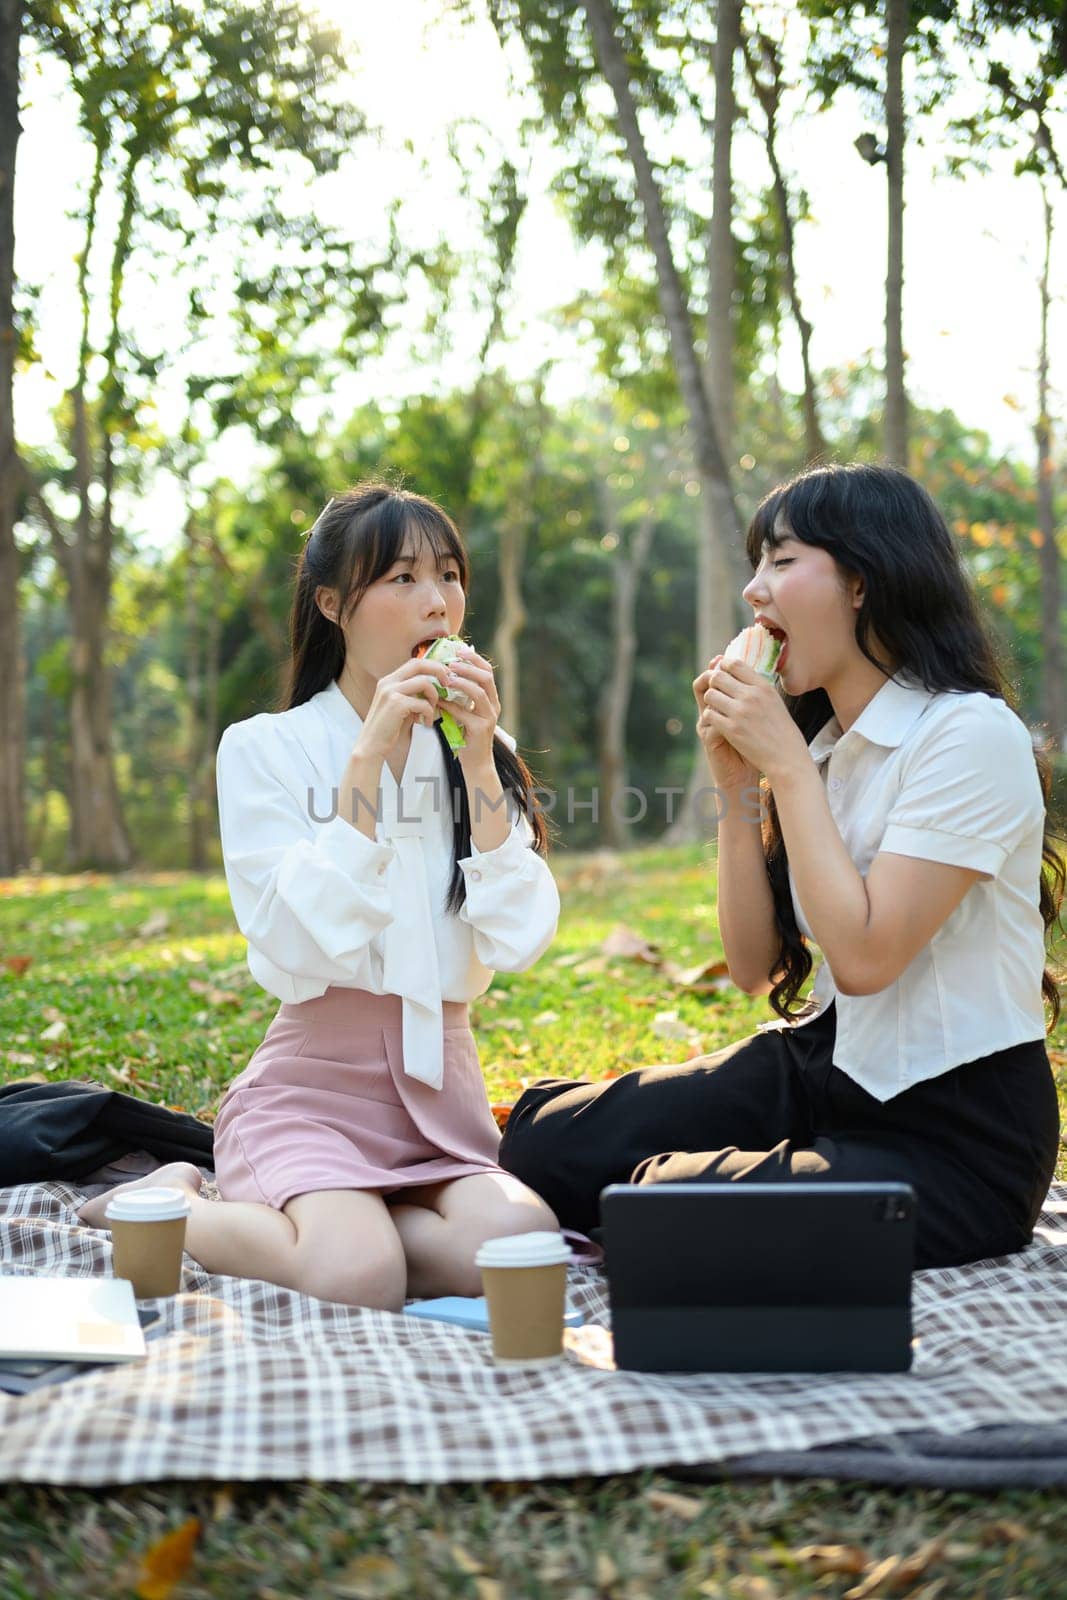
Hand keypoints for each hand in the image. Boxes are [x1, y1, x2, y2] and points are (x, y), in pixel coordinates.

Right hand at [354, 657, 449, 759]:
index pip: (414, 663)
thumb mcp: (401, 707)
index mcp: (389, 680)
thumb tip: (434, 688)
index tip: (445, 677)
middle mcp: (388, 682)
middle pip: (419, 664)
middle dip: (438, 671)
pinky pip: (423, 703)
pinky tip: (426, 723)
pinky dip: (429, 713)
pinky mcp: (396, 704)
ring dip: (434, 696)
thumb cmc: (387, 729)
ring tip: (432, 710)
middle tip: (448, 684)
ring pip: (424, 682)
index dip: (433, 666)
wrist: (371, 746)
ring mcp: (390, 692)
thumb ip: (413, 695)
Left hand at [437, 647, 500, 768]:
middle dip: (468, 667)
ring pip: (478, 693)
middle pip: (486, 678)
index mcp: (491, 699)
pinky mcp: (480, 730)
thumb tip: (444, 674)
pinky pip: (464, 713)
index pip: (487, 672)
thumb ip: (460, 696)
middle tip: (451, 662)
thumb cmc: (467, 736)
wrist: (475, 764)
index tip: (459, 650)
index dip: (474, 659)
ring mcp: (489, 718)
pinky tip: (438, 701)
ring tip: (446, 678)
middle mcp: (494, 706)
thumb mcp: (466, 712)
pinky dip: (450, 705)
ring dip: (461, 682)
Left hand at [697, 656, 806, 780]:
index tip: (722, 675)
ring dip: (710, 700)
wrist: (787, 757)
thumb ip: (758, 688)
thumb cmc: (782, 731)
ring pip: (710, 694)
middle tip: (716, 693)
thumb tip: (739, 674)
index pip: (735, 663)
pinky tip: (718, 722)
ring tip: (717, 708)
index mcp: (763, 686)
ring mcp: (741, 712)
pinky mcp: (732, 729)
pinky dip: (710, 716)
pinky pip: (709, 714)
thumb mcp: (774, 701)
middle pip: (717, 676)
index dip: (723, 666)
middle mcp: (752, 696)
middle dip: (713, 683)